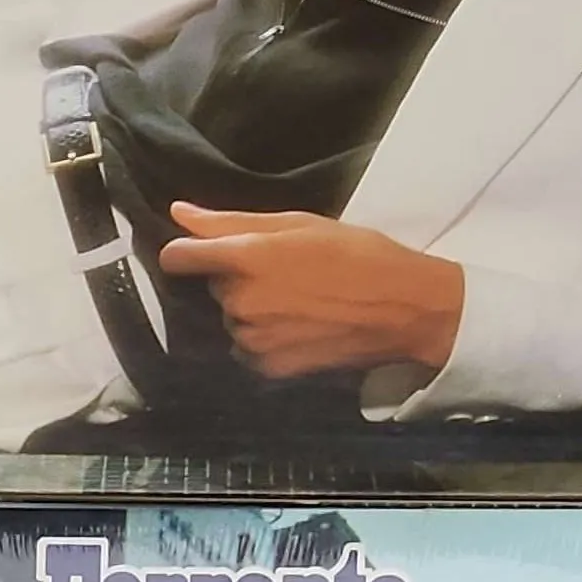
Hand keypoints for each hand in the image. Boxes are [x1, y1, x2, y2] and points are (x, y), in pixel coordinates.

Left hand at [154, 203, 465, 379]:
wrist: (403, 309)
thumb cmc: (356, 254)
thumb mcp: (298, 224)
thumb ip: (231, 221)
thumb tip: (178, 213)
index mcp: (246, 258)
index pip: (179, 257)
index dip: (186, 252)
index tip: (201, 252)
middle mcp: (240, 302)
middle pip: (216, 286)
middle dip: (240, 278)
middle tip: (287, 272)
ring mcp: (253, 339)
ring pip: (231, 318)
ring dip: (253, 309)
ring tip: (299, 300)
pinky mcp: (268, 368)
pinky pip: (247, 348)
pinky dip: (265, 338)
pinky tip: (300, 326)